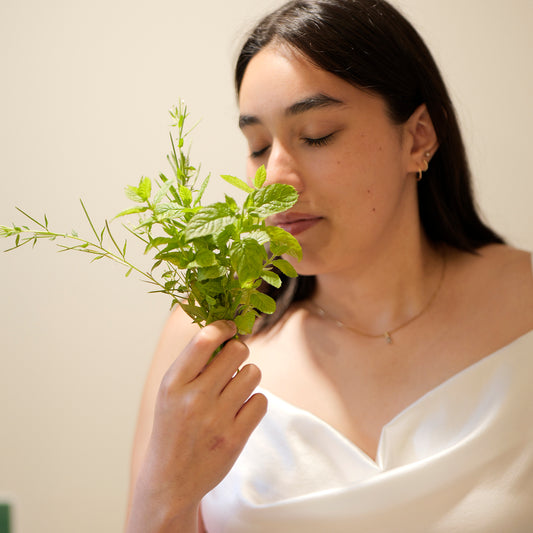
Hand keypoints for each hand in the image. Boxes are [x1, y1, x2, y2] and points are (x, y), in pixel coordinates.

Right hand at [126, 320, 266, 532]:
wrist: (171, 480)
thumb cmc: (172, 427)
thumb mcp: (170, 392)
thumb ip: (193, 363)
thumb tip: (225, 331)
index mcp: (173, 383)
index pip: (204, 340)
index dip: (223, 326)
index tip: (230, 327)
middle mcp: (194, 398)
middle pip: (237, 351)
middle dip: (239, 351)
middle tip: (233, 362)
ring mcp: (216, 419)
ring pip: (254, 373)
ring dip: (248, 377)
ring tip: (235, 389)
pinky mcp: (235, 437)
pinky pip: (261, 401)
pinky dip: (254, 403)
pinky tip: (240, 411)